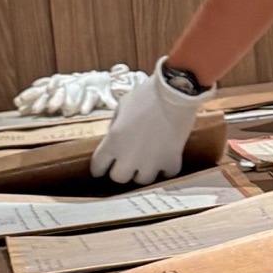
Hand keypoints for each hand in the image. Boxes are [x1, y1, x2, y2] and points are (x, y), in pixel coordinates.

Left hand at [90, 61, 205, 186]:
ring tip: (147, 161)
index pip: (98, 167)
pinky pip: (166, 174)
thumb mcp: (121, 107)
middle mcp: (129, 158)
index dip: (99, 167)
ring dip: (143, 171)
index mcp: (112, 143)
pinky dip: (166, 168)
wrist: (175, 93)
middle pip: (119, 178)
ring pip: (142, 180)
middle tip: (126, 162)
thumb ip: (114, 126)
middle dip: (121, 170)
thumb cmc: (145, 95)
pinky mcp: (171, 161)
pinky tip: (166, 158)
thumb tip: (115, 136)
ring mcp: (151, 163)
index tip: (102, 167)